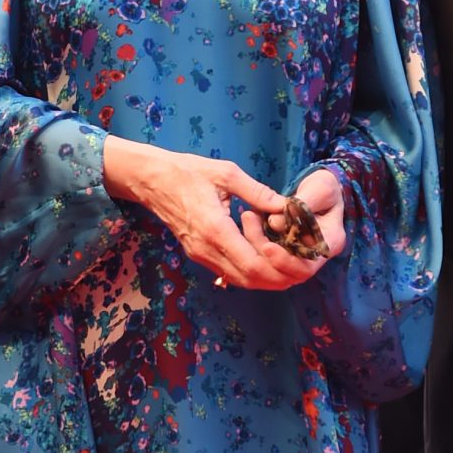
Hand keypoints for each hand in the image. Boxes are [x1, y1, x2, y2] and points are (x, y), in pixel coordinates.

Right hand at [101, 137, 298, 289]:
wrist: (151, 180)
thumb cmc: (188, 171)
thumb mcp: (226, 173)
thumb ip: (258, 192)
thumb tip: (288, 207)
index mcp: (214, 228)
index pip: (251, 263)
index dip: (278, 266)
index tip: (298, 255)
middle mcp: (206, 249)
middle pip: (249, 279)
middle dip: (279, 277)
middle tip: (301, 263)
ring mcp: (200, 255)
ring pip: (239, 280)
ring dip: (266, 278)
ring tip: (289, 262)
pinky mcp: (198, 255)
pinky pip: (229, 273)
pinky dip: (251, 272)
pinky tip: (265, 258)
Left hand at [240, 168, 348, 285]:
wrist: (321, 190)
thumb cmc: (324, 187)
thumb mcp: (321, 187)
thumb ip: (299, 205)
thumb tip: (274, 221)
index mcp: (330, 242)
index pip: (305, 267)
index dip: (284, 261)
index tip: (266, 245)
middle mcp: (316, 258)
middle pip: (286, 276)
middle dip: (263, 253)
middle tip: (248, 218)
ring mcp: (300, 260)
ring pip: (271, 273)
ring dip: (254, 248)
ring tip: (248, 215)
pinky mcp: (285, 257)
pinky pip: (264, 265)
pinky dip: (251, 249)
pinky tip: (246, 224)